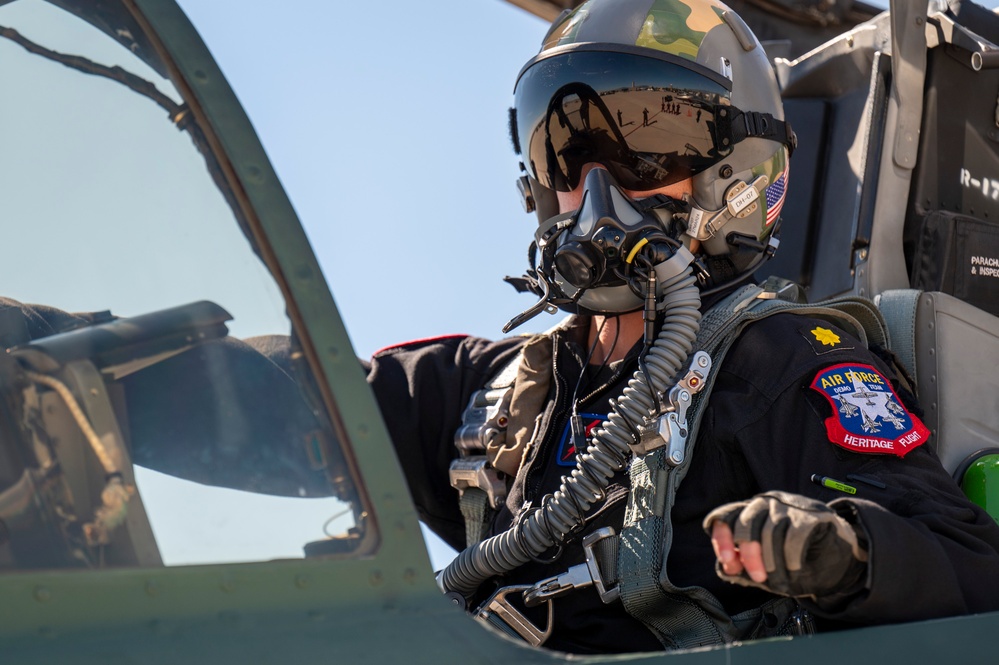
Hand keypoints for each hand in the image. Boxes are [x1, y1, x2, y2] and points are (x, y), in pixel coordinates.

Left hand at [703, 491, 867, 597]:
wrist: (840, 558)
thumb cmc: (798, 561)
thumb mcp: (765, 566)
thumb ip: (743, 566)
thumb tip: (725, 568)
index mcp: (750, 514)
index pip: (725, 516)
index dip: (722, 539)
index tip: (728, 562)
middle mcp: (767, 503)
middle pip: (746, 524)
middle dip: (750, 556)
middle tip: (759, 577)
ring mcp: (789, 505)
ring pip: (770, 531)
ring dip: (774, 562)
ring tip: (781, 580)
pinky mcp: (812, 514)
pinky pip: (794, 536)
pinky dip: (792, 558)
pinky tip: (796, 568)